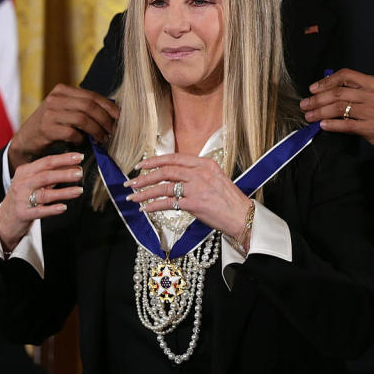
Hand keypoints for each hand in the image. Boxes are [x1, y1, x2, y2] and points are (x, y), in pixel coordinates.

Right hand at [0, 152, 84, 251]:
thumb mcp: (35, 181)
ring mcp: (21, 199)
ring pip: (44, 194)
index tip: (79, 157)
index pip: (46, 162)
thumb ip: (52, 174)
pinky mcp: (22, 214)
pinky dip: (51, 209)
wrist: (5, 218)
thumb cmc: (24, 196)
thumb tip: (74, 166)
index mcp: (25, 171)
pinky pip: (39, 211)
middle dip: (64, 173)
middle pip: (45, 176)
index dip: (64, 159)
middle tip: (80, 173)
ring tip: (79, 191)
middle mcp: (22, 183)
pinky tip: (63, 207)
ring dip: (63, 192)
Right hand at [7, 84, 119, 173]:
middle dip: (105, 120)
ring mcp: (49, 113)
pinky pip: (72, 133)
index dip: (108, 107)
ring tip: (102, 139)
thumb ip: (82, 107)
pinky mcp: (46, 128)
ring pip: (82, 119)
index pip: (92, 95)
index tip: (119, 118)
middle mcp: (55, 98)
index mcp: (62, 90)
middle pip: (89, 106)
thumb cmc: (51, 125)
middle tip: (113, 131)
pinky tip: (83, 143)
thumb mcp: (64, 110)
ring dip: (96, 131)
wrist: (25, 140)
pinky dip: (81, 139)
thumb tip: (112, 112)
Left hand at [125, 153, 251, 241]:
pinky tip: (146, 208)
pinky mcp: (194, 204)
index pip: (174, 158)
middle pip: (166, 170)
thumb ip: (196, 174)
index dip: (155, 160)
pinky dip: (154, 205)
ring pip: (164, 186)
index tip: (141, 165)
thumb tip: (174, 176)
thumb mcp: (214, 178)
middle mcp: (200, 173)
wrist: (242, 216)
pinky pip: (168, 203)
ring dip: (145, 192)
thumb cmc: (228, 200)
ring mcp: (197, 188)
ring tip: (133, 198)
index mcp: (205, 164)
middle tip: (131, 183)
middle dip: (145, 176)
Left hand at [300, 68, 373, 161]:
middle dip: (318, 99)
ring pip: (341, 108)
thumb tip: (327, 90)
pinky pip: (348, 125)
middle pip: (339, 92)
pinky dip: (333, 125)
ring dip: (320, 112)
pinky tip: (323, 125)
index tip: (313, 88)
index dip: (326, 81)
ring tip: (309, 116)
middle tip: (305, 104)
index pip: (346, 75)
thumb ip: (357, 91)